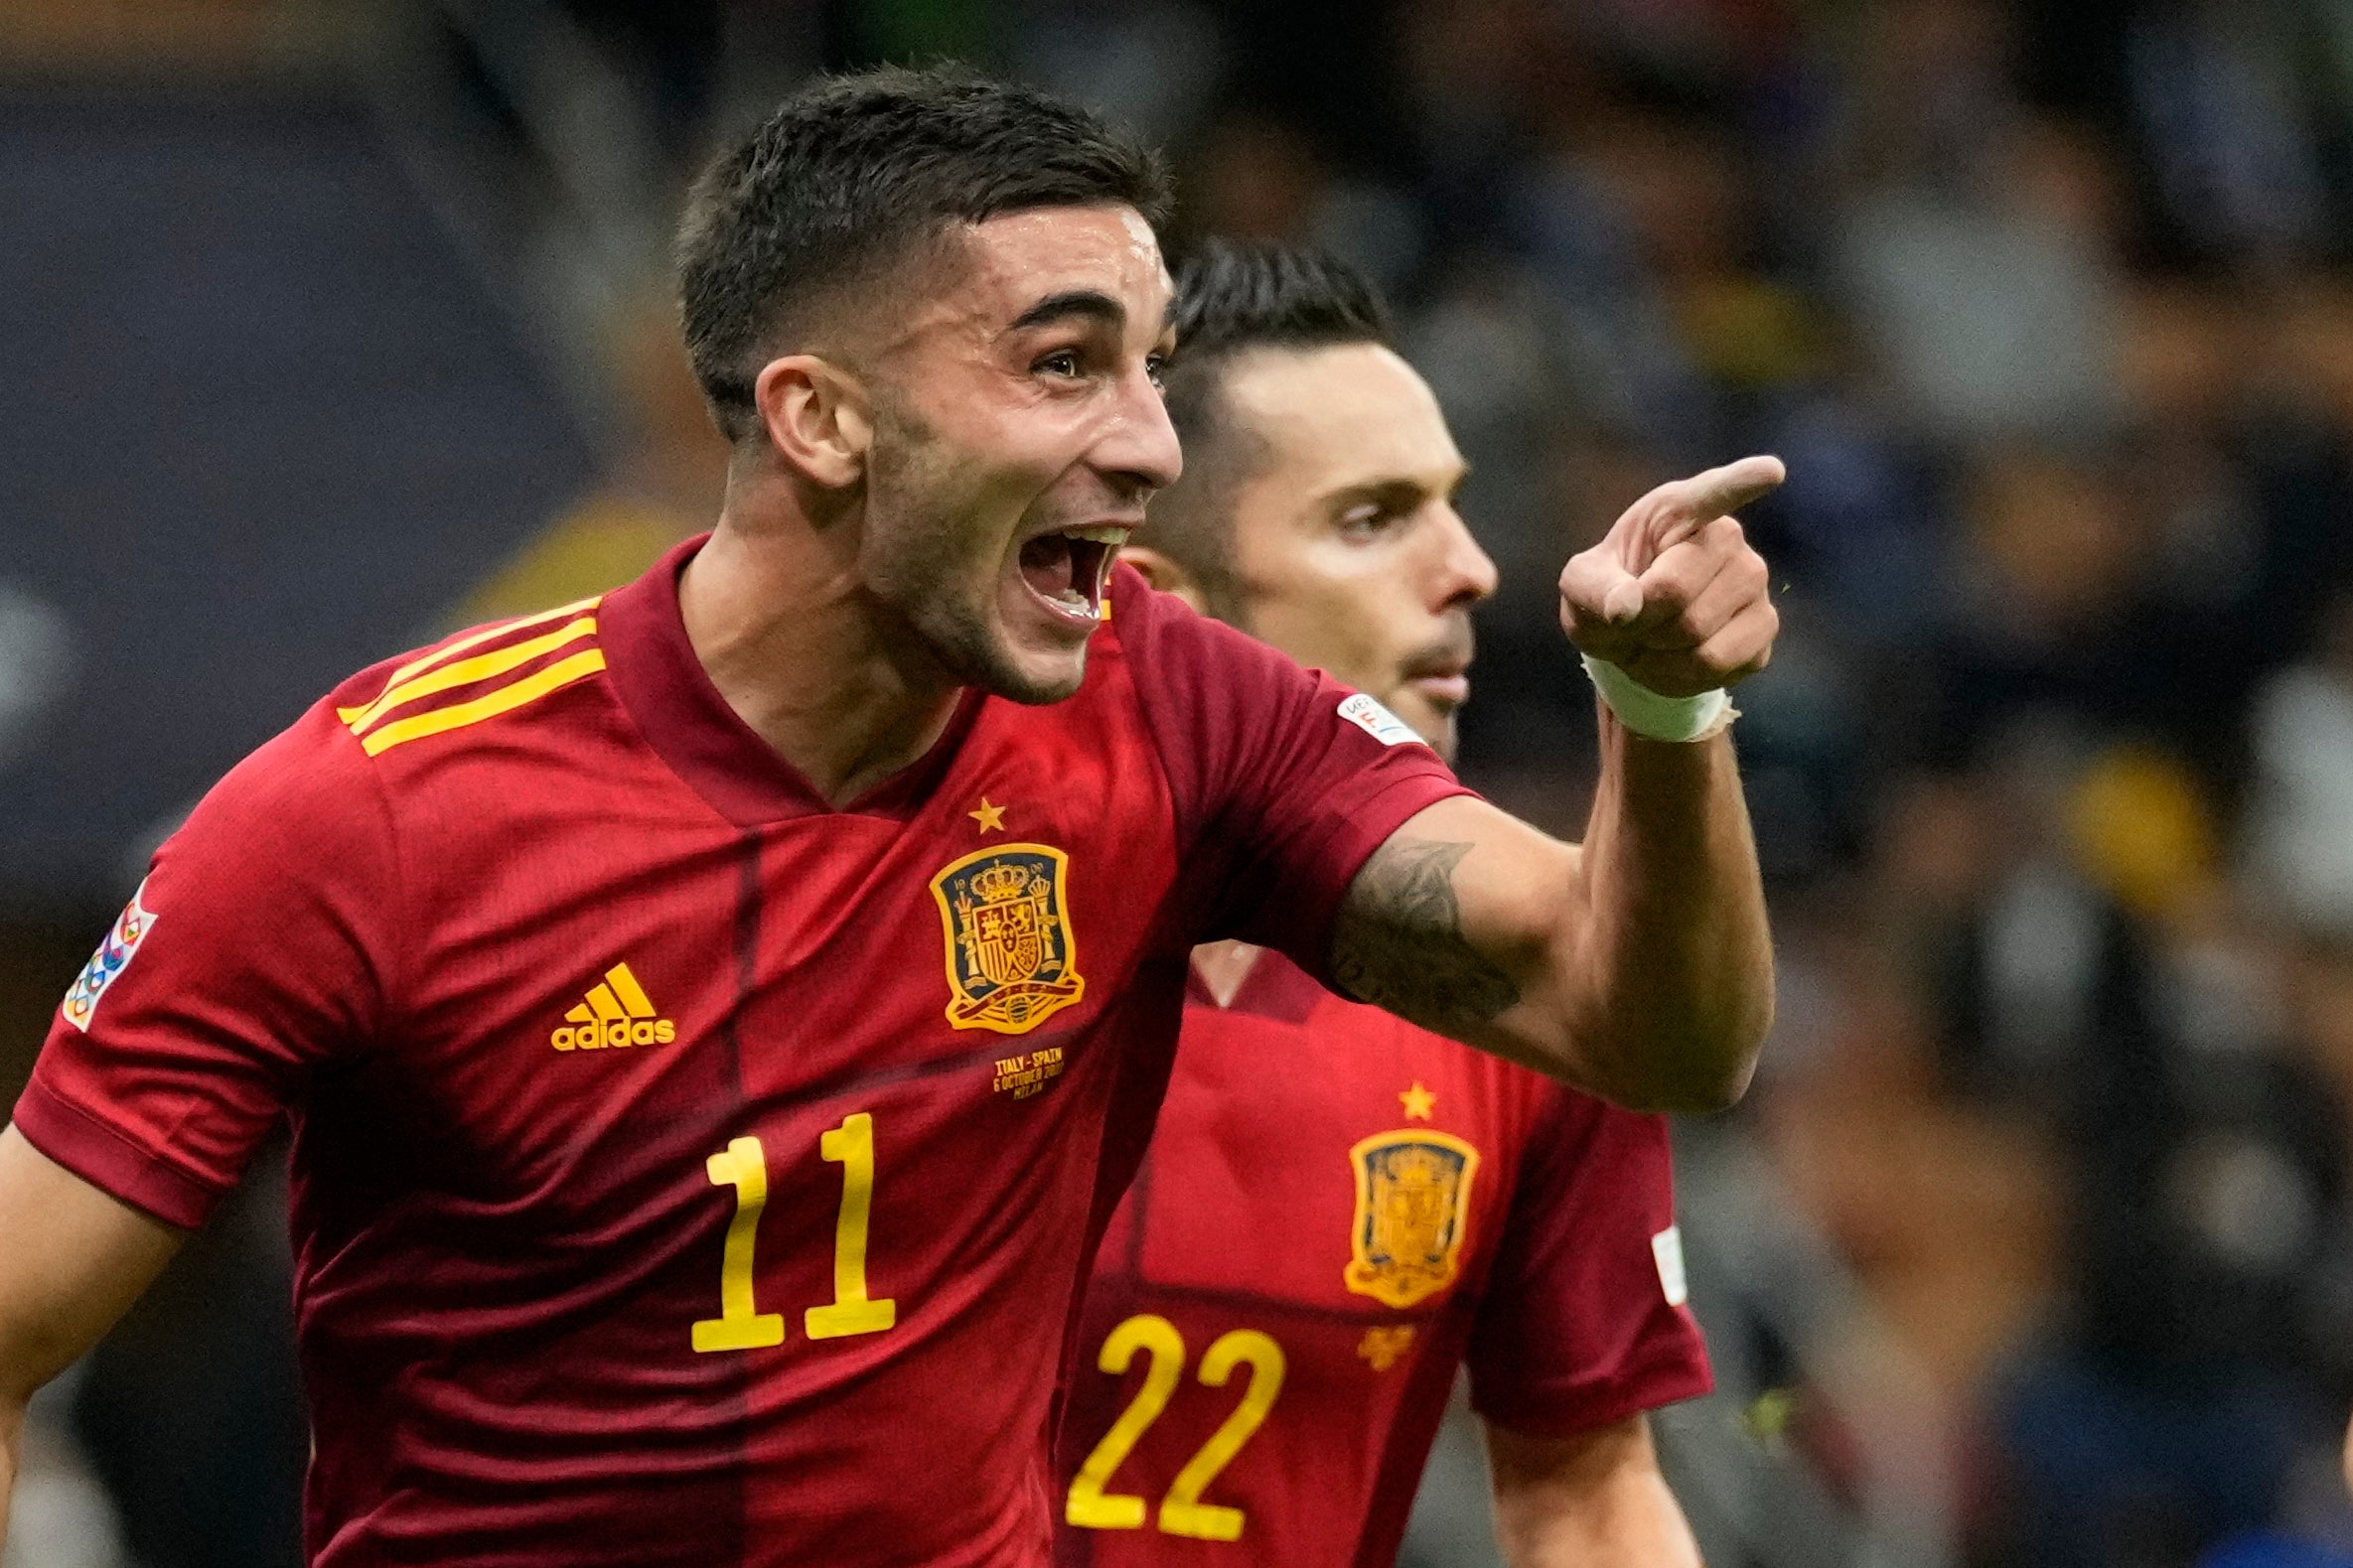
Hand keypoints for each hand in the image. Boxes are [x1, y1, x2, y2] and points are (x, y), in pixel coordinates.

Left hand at [1558, 455, 1783, 697]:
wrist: (1633, 637)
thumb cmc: (1609, 593)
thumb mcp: (1581, 585)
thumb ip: (1594, 588)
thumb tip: (1626, 609)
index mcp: (1678, 510)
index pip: (1713, 493)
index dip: (1742, 482)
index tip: (1771, 471)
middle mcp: (1728, 539)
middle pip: (1677, 593)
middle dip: (1640, 622)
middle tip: (1631, 620)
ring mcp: (1754, 582)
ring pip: (1699, 636)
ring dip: (1657, 654)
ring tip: (1649, 640)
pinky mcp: (1764, 627)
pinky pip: (1718, 665)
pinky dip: (1679, 677)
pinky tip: (1673, 661)